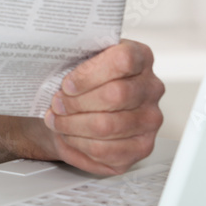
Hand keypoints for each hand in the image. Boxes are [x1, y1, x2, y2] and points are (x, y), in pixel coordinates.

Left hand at [43, 40, 164, 174]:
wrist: (80, 110)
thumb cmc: (80, 82)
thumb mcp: (77, 60)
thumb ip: (74, 56)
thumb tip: (55, 59)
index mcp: (140, 57)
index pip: (123, 60)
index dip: (90, 74)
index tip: (67, 84)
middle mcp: (151, 88)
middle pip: (116, 95)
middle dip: (76, 102)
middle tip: (57, 104)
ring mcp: (150, 119)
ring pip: (107, 125)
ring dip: (73, 125)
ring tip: (58, 120)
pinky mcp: (141, 146)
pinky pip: (105, 149)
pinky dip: (79, 143)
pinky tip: (69, 135)